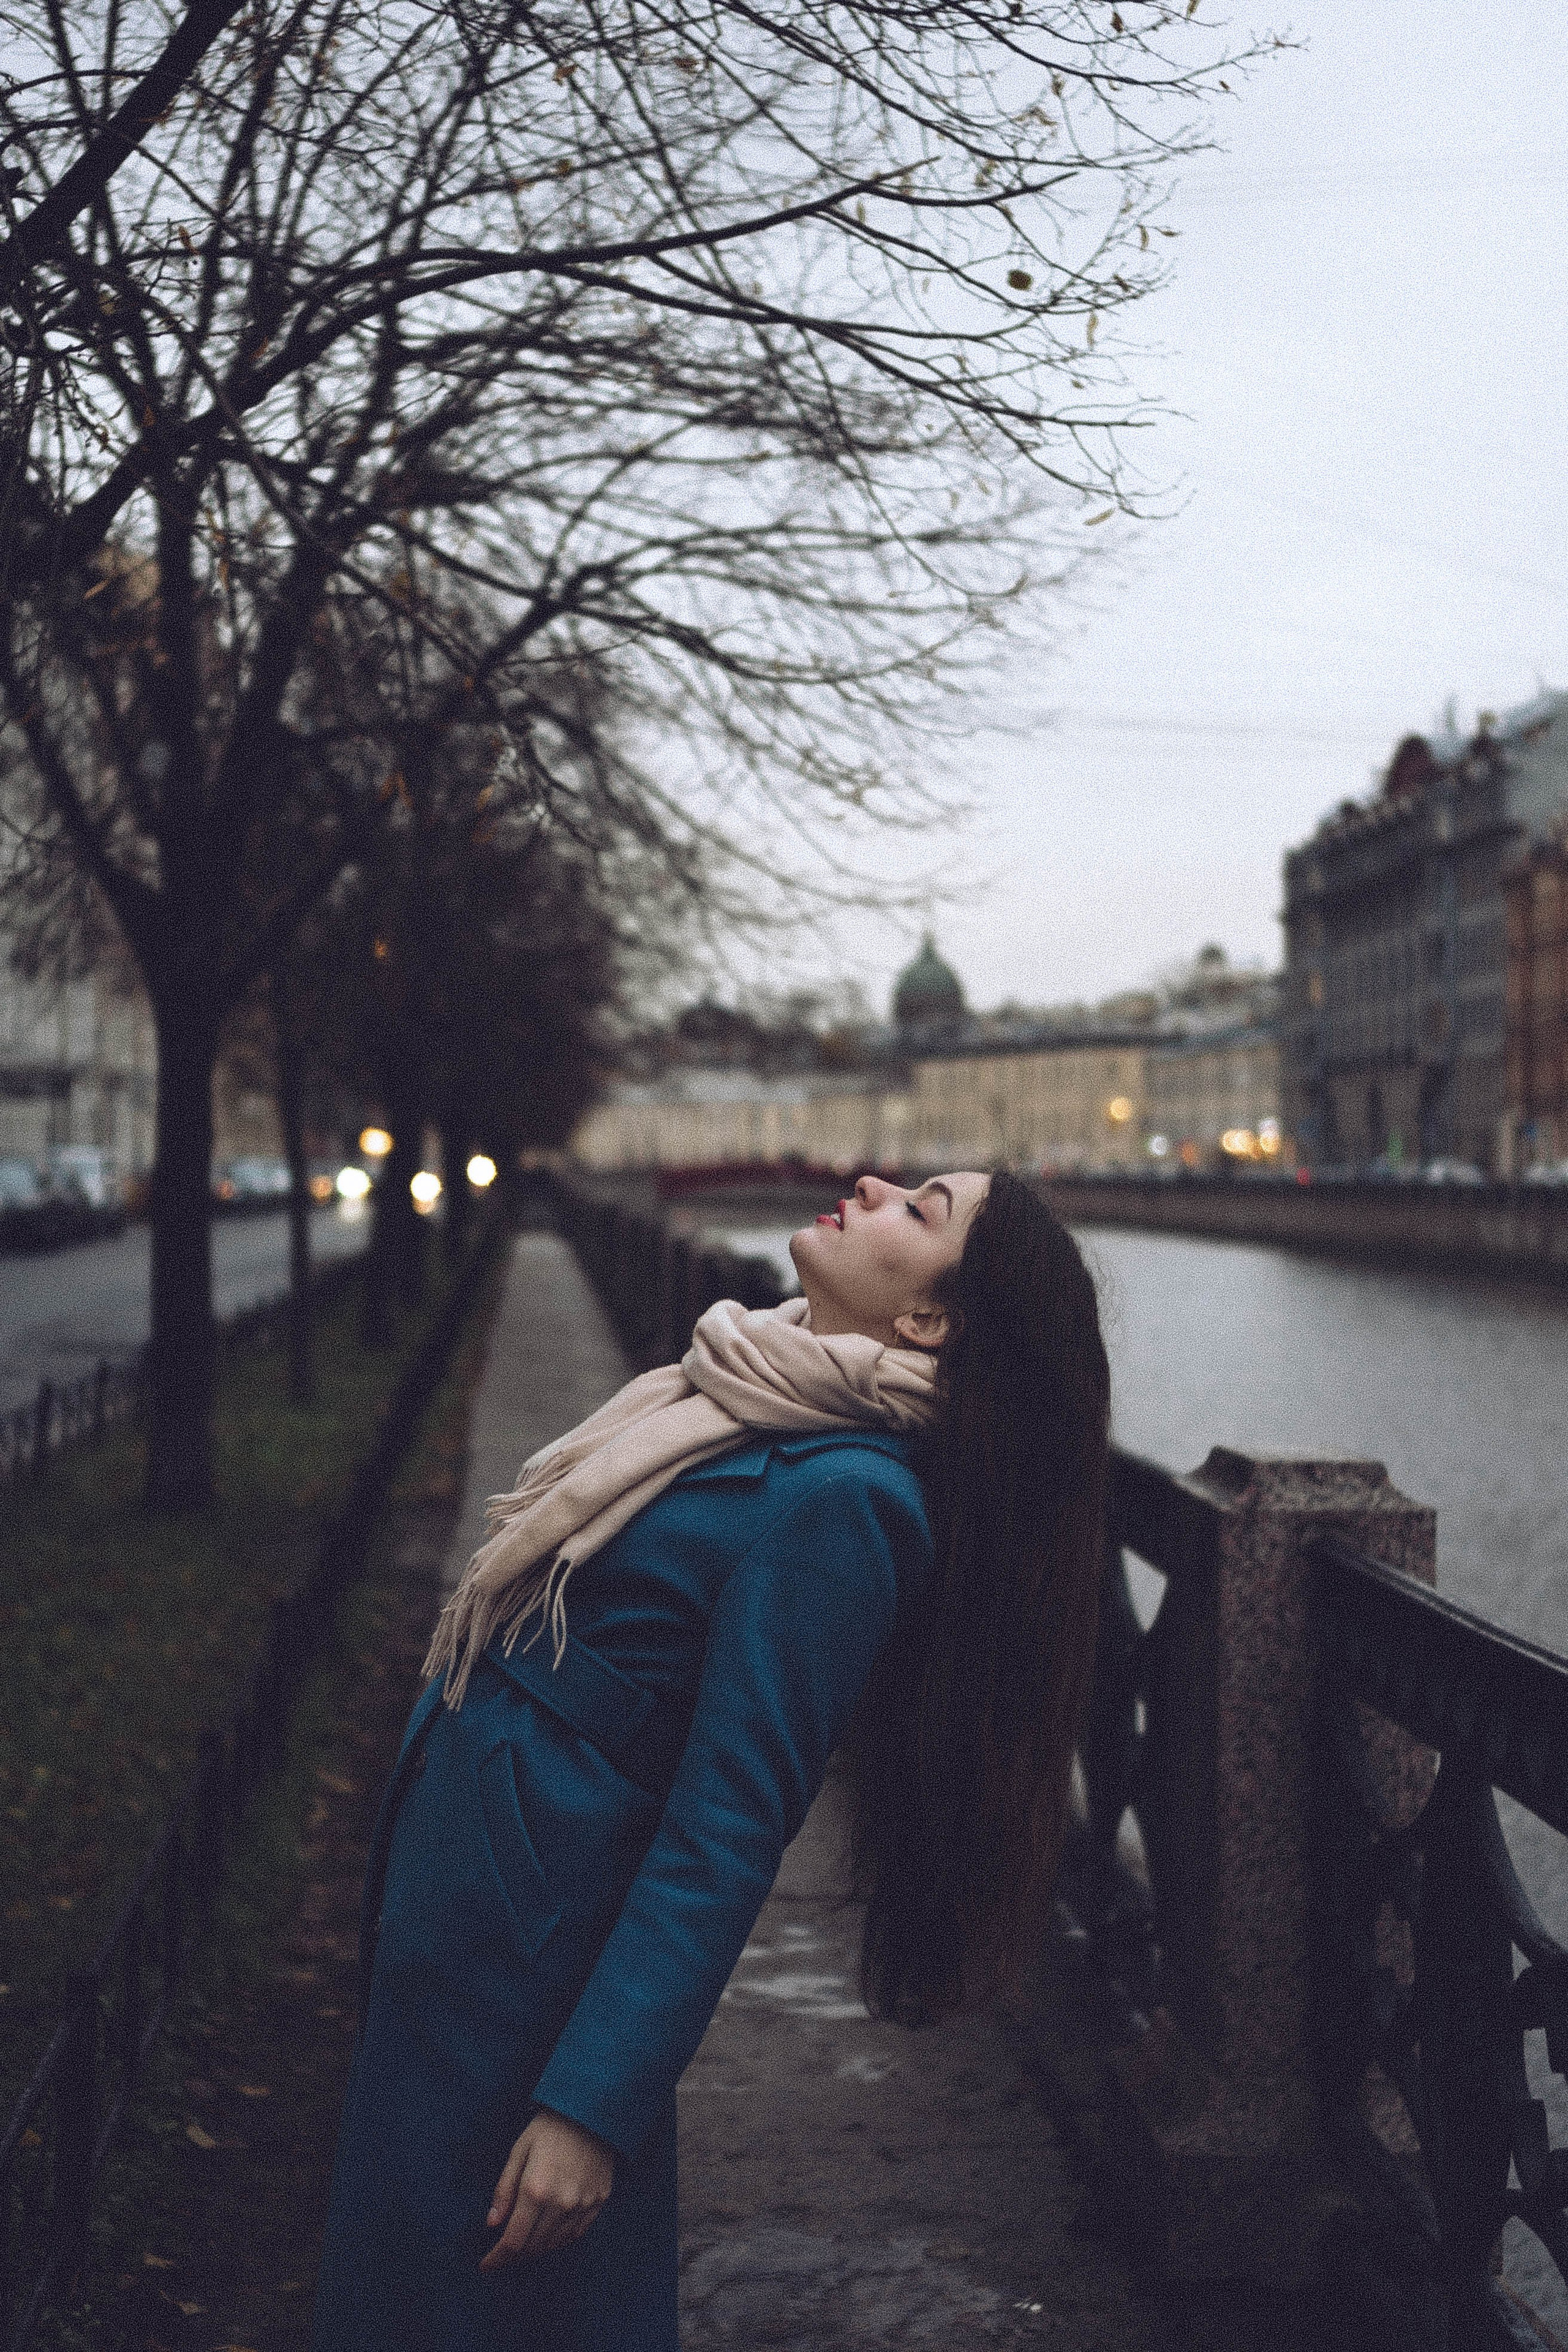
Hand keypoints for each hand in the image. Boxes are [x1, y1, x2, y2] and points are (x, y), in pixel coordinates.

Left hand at [480, 2108, 615, 2269]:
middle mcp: (561, 2203)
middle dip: (514, 2256)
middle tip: (502, 2253)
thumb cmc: (549, 2128)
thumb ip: (504, 2190)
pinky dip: (559, 2240)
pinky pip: (576, 2233)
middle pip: (533, 2247)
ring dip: (536, 2249)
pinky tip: (549, 2234)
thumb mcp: (519, 2152)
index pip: (513, 2242)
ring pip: (555, 2244)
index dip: (497, 2259)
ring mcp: (583, 2204)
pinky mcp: (599, 2201)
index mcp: (535, 2191)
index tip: (485, 2265)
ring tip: (524, 2243)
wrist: (592, 2110)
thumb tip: (492, 2224)